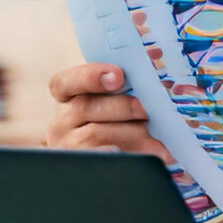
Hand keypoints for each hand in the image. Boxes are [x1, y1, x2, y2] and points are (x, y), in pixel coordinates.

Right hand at [46, 62, 172, 163]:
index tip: (118, 76)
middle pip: (87, 106)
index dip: (90, 76)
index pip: (65, 82)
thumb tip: (158, 54)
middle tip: (149, 109)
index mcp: (69, 97)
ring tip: (160, 138)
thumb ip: (129, 81)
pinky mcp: (81, 168)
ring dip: (133, 133)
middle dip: (124, 106)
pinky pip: (103, 160)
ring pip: (96, 134)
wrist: (101, 163)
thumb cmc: (116, 121)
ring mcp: (68, 146)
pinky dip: (127, 156)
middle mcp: (62, 121)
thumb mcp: (115, 99)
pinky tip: (146, 156)